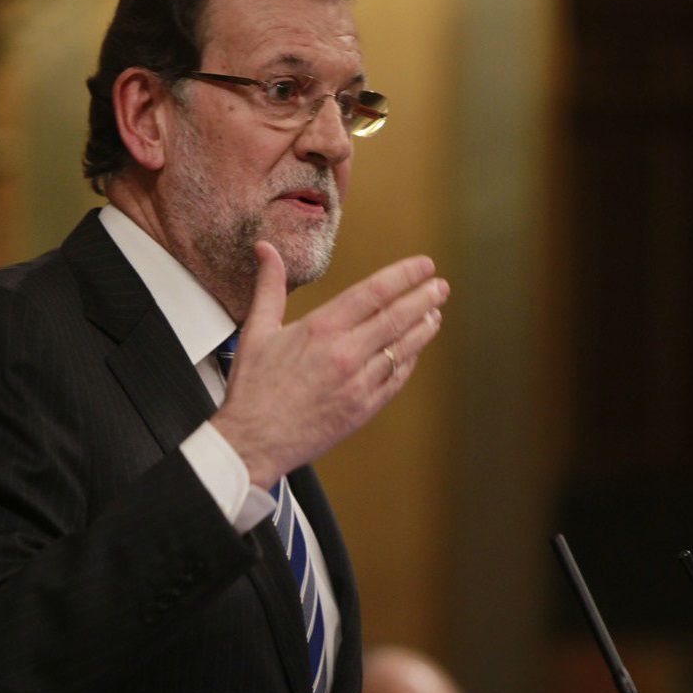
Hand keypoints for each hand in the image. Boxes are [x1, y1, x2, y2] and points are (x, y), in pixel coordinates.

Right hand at [211, 240, 448, 488]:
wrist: (253, 442)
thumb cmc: (252, 390)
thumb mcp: (256, 331)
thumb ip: (269, 287)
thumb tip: (266, 250)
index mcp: (322, 330)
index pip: (374, 292)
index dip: (404, 275)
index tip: (423, 266)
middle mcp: (346, 354)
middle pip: (398, 318)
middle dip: (424, 298)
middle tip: (440, 287)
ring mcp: (358, 384)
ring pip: (403, 349)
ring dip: (422, 329)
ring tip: (434, 315)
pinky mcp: (363, 409)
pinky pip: (395, 380)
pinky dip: (408, 362)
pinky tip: (413, 352)